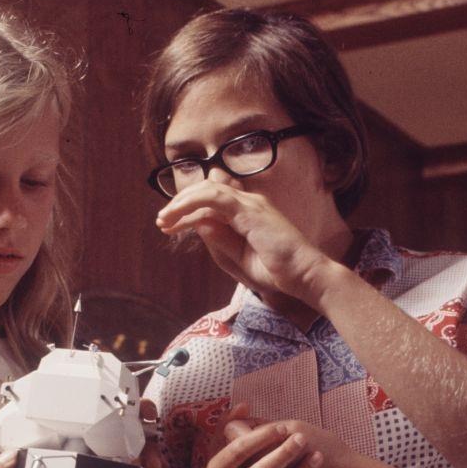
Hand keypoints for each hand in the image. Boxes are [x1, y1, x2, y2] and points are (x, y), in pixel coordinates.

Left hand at [156, 182, 330, 302]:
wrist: (303, 276)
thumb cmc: (276, 272)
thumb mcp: (238, 258)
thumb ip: (219, 241)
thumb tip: (198, 225)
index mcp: (249, 213)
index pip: (212, 201)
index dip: (188, 211)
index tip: (170, 227)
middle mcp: (249, 203)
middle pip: (206, 191)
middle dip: (181, 204)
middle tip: (162, 222)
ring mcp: (251, 204)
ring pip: (207, 191)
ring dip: (181, 204)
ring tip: (164, 221)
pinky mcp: (249, 210)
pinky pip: (213, 198)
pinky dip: (191, 204)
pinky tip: (177, 217)